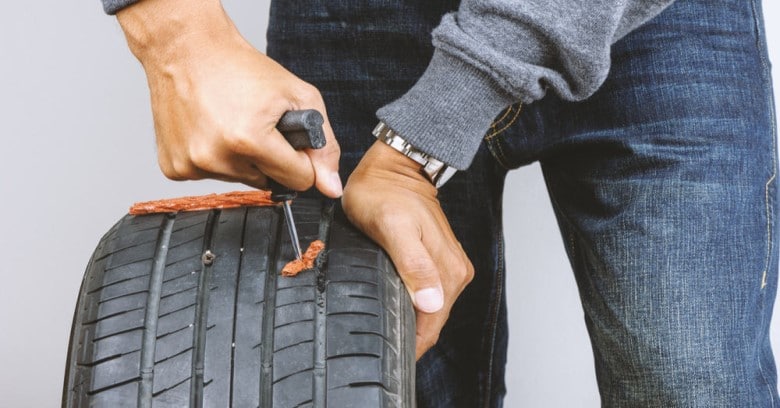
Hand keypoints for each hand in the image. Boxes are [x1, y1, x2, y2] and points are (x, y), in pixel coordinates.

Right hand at [116, 0, 341, 196]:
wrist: (187, 50)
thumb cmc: (240, 67)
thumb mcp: (298, 95)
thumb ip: (323, 144)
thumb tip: (330, 186)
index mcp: (249, 140)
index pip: (299, 180)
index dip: (301, 160)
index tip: (290, 139)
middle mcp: (217, 158)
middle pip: (269, 184)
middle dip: (271, 159)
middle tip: (256, 125)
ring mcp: (192, 165)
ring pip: (241, 180)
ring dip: (243, 160)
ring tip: (232, 124)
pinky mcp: (175, 167)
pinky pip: (211, 176)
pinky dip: (217, 159)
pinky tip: (211, 130)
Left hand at [342, 141, 473, 358]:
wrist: (394, 169)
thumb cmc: (384, 195)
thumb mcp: (392, 227)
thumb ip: (413, 265)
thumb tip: (431, 302)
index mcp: (447, 273)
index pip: (431, 328)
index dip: (409, 348)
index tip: (385, 357)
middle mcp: (456, 274)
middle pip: (433, 324)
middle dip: (409, 340)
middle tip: (375, 347)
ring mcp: (451, 269)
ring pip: (432, 313)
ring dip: (412, 325)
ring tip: (382, 331)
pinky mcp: (442, 263)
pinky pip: (431, 297)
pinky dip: (415, 308)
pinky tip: (396, 308)